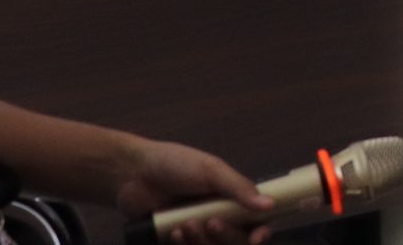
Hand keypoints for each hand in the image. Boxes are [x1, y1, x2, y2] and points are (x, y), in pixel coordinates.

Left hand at [112, 137, 274, 244]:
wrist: (132, 174)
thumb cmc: (173, 164)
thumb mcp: (210, 170)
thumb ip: (239, 187)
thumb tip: (269, 205)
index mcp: (230, 198)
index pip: (255, 221)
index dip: (260, 233)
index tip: (257, 237)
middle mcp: (217, 217)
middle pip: (236, 241)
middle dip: (226, 236)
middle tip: (211, 222)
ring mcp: (197, 232)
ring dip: (202, 241)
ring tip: (186, 224)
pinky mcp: (178, 243)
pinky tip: (175, 231)